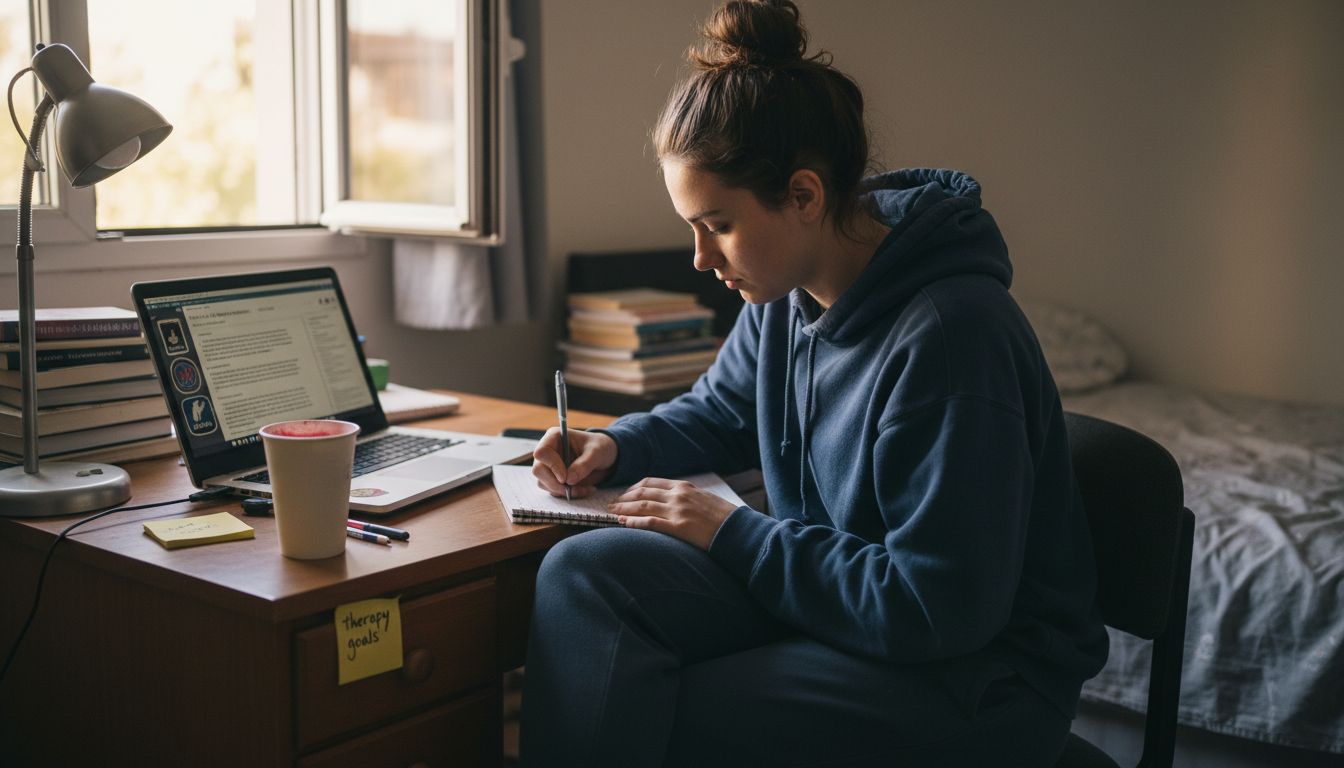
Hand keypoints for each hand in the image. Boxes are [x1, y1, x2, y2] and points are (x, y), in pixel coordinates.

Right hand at [532, 427, 616, 497]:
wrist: (605, 457)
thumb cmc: (600, 447)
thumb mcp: (597, 452)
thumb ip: (584, 464)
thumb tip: (569, 480)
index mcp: (554, 437)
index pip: (542, 453)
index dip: (552, 466)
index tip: (565, 478)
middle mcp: (548, 451)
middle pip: (538, 470)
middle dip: (555, 484)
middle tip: (573, 490)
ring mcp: (549, 466)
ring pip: (544, 483)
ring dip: (563, 491)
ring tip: (585, 489)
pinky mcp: (554, 478)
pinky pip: (554, 490)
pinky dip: (568, 494)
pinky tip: (584, 490)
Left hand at [609, 478, 738, 549]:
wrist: (738, 529)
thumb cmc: (723, 516)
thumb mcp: (703, 498)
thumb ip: (686, 497)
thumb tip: (670, 501)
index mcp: (683, 486)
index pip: (650, 482)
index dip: (632, 489)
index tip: (623, 495)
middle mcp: (678, 495)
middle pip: (642, 493)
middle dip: (623, 499)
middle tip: (610, 505)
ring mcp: (678, 511)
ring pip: (642, 506)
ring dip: (623, 510)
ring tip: (610, 514)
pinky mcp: (679, 528)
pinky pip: (650, 523)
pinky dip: (634, 522)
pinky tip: (622, 524)